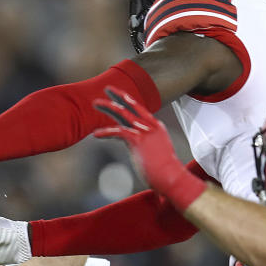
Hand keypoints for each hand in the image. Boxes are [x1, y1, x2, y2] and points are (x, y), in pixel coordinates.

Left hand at [93, 88, 206, 209]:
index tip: (120, 96)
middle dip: (118, 95)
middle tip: (107, 88)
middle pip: (131, 106)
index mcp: (157, 128)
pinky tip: (95, 134)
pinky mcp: (137, 140)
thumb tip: (143, 156)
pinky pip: (117, 131)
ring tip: (94, 103)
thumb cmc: (165, 173)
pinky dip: (105, 132)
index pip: (140, 111)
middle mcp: (151, 126)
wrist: (171, 177)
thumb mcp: (159, 156)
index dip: (129, 102)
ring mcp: (144, 132)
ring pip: (122, 113)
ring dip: (107, 106)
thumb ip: (149, 150)